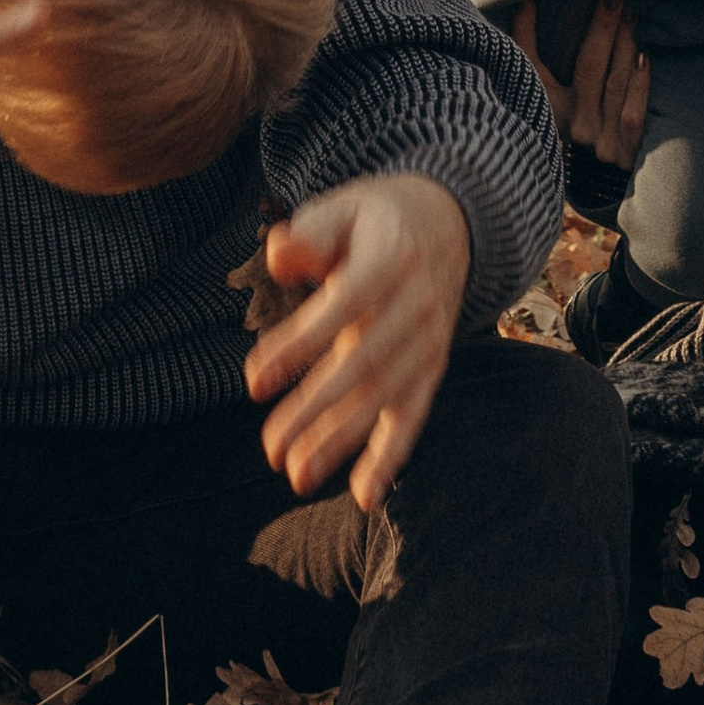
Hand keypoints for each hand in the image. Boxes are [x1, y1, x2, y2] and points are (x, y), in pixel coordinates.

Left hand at [247, 173, 471, 511]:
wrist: (451, 222)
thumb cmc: (375, 219)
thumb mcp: (343, 207)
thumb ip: (311, 231)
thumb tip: (279, 255)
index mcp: (391, 259)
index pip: (342, 309)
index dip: (298, 346)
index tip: (252, 382)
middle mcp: (417, 305)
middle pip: (364, 365)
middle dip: (316, 412)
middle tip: (270, 450)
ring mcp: (429, 341)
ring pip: (385, 398)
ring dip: (343, 442)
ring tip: (298, 476)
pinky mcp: (433, 366)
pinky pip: (414, 415)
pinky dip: (391, 457)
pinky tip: (364, 497)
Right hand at [514, 0, 649, 171]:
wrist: (582, 179)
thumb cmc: (553, 123)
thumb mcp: (535, 90)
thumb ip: (525, 46)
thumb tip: (526, 1)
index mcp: (554, 111)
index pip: (565, 66)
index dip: (583, 32)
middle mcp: (578, 128)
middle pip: (595, 70)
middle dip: (607, 30)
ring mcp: (604, 142)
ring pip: (617, 86)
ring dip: (625, 47)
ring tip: (630, 16)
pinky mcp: (626, 151)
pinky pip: (634, 111)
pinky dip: (640, 82)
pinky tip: (644, 56)